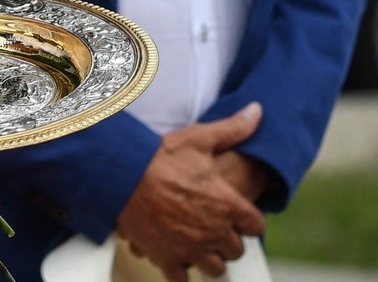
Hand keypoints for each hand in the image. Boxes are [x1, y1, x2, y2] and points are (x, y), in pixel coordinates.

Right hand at [115, 103, 265, 281]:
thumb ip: (232, 129)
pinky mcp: (167, 258)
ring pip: (216, 268)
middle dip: (227, 239)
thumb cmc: (158, 157)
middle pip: (236, 249)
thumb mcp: (197, 138)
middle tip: (213, 226)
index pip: (256, 225)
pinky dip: (181, 271)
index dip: (247, 218)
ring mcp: (191, 248)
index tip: (234, 212)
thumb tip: (257, 112)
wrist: (120, 175)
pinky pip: (183, 279)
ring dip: (210, 258)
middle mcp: (214, 231)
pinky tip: (177, 257)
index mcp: (227, 204)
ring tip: (198, 244)